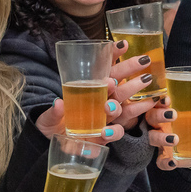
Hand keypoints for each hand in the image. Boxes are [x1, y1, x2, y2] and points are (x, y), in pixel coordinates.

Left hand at [34, 42, 160, 143]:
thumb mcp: (49, 117)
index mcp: (91, 89)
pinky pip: (115, 134)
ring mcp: (105, 119)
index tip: (123, 44)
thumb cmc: (54, 125)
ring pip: (122, 108)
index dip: (114, 56)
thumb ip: (53, 112)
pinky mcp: (105, 137)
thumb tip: (59, 103)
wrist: (54, 146)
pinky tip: (105, 132)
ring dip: (123, 104)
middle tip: (141, 64)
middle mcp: (102, 102)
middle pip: (120, 85)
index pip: (105, 69)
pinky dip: (113, 133)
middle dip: (130, 76)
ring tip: (111, 105)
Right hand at [146, 104, 190, 169]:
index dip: (159, 100)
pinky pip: (159, 161)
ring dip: (160, 138)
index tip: (168, 99)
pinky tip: (173, 162)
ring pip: (151, 138)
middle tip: (173, 115)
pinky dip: (164, 162)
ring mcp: (160, 142)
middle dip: (158, 115)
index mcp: (166, 112)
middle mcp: (159, 125)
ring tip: (174, 139)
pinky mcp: (164, 157)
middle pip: (150, 118)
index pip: (157, 102)